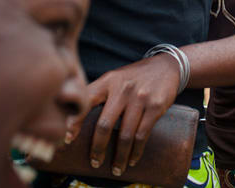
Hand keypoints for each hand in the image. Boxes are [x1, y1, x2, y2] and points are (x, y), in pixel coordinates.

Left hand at [64, 54, 179, 176]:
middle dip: (98, 148)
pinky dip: (136, 151)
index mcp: (108, 81)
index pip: (86, 101)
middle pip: (105, 124)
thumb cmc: (134, 77)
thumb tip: (74, 118)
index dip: (74, 121)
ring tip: (116, 168)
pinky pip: (142, 134)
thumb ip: (98, 93)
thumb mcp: (114, 78)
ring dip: (120, 156)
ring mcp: (139, 98)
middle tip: (95, 162)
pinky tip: (132, 160)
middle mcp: (122, 88)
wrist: (166, 66)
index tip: (68, 139)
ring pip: (125, 134)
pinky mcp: (155, 106)